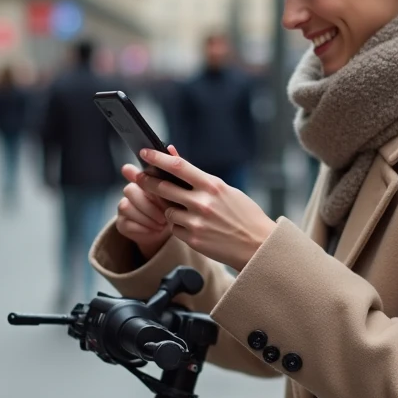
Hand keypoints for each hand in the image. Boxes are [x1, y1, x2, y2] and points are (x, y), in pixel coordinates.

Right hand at [116, 162, 172, 259]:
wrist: (168, 233)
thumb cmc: (175, 207)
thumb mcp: (179, 189)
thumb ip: (176, 169)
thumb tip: (170, 147)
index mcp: (144, 179)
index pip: (135, 172)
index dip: (142, 177)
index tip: (154, 186)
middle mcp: (131, 190)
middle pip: (130, 189)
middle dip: (149, 202)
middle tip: (166, 211)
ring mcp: (124, 206)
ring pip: (126, 206)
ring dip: (147, 216)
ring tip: (163, 223)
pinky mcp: (121, 223)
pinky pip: (127, 223)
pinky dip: (144, 228)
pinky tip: (156, 230)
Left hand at [139, 147, 276, 271]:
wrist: (258, 245)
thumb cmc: (245, 215)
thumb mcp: (226, 191)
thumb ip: (200, 178)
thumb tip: (176, 157)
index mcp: (212, 186)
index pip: (178, 166)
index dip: (157, 158)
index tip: (145, 152)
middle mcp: (203, 202)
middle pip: (162, 187)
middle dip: (147, 181)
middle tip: (139, 178)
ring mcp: (197, 222)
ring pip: (167, 211)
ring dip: (170, 209)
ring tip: (186, 212)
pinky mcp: (194, 239)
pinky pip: (174, 229)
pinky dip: (179, 226)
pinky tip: (194, 227)